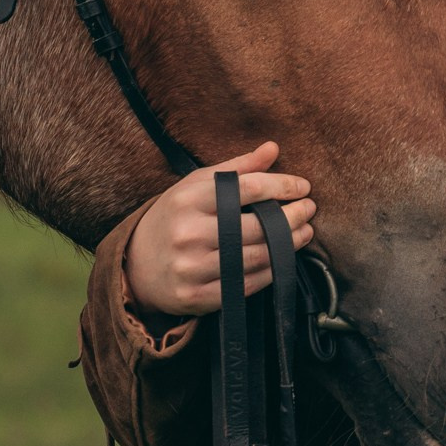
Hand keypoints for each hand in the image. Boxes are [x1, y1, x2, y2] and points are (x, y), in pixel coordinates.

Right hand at [122, 143, 315, 315]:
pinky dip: (272, 270)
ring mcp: (193, 268)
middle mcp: (189, 234)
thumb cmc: (174, 217)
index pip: (247, 188)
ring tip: (304, 231)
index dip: (282, 186)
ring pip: (257, 257)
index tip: (303, 186)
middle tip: (310, 209)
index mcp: (188, 200)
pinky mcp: (198, 297)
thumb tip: (273, 148)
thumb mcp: (196, 186)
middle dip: (292, 216)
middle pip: (257, 225)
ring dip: (289, 244)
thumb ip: (236, 168)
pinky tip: (284, 257)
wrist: (135, 266)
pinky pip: (247, 284)